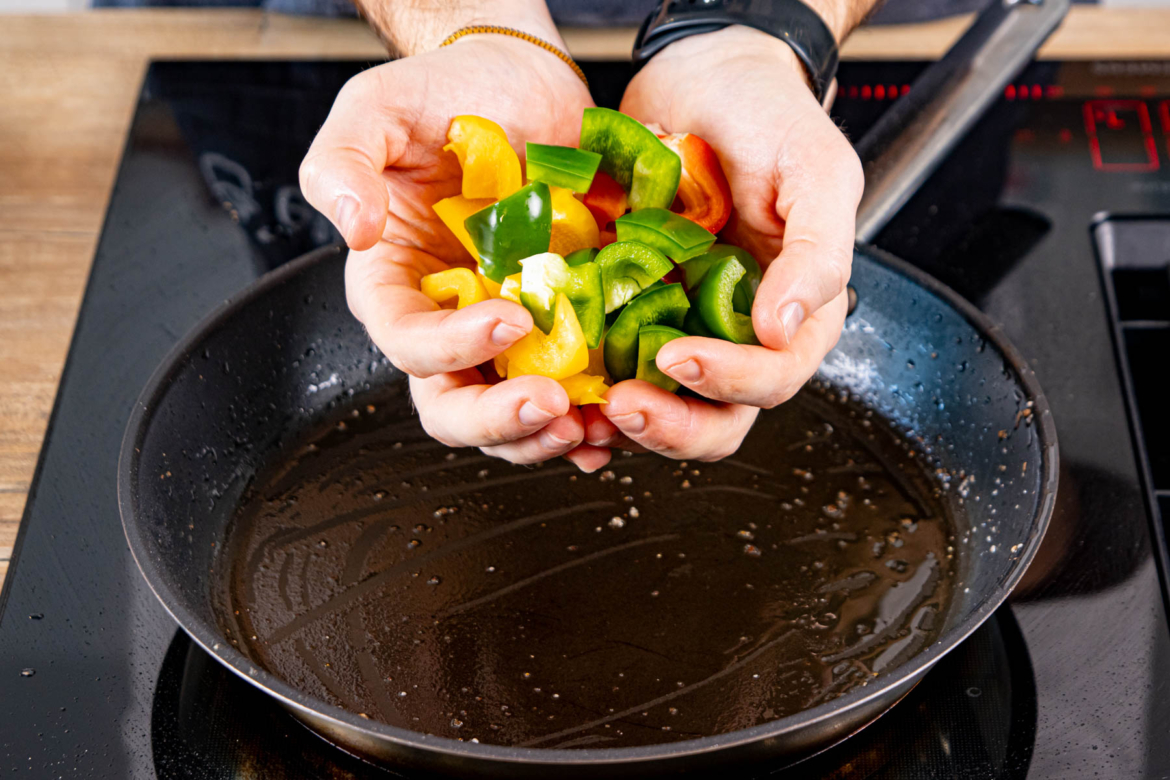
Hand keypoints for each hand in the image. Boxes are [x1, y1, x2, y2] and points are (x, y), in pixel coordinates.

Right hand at [300, 31, 610, 470]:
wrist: (518, 78)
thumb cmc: (442, 92)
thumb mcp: (375, 109)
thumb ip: (341, 167)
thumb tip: (354, 230)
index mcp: (395, 285)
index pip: (408, 342)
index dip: (452, 347)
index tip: (509, 320)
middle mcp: (449, 319)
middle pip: (454, 404)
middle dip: (500, 420)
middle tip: (552, 405)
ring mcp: (510, 329)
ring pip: (513, 414)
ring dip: (549, 434)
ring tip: (594, 426)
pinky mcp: (564, 322)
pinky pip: (573, 387)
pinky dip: (594, 412)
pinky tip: (618, 419)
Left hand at [588, 24, 863, 460]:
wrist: (702, 72)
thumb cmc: (770, 116)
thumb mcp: (816, 172)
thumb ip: (818, 253)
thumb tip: (782, 327)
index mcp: (792, 313)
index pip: (771, 378)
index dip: (729, 381)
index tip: (679, 357)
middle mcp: (734, 331)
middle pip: (716, 419)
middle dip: (671, 426)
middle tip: (622, 404)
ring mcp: (678, 323)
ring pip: (660, 405)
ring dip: (624, 419)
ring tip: (583, 402)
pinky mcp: (626, 307)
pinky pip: (608, 363)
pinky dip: (587, 384)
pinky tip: (561, 381)